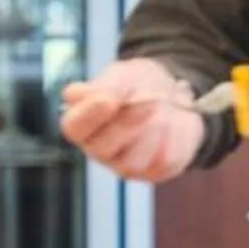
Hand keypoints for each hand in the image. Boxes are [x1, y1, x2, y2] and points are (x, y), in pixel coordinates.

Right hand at [59, 59, 204, 182]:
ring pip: (133, 162)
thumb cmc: (136, 85)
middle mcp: (99, 149)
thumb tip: (93, 95)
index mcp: (81, 123)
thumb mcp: (122, 76)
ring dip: (151, 131)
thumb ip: (109, 86)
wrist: (172, 94)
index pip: (75, 127)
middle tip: (149, 101)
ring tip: (161, 108)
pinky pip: (164, 161)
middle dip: (128, 122)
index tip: (110, 99)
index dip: (91, 114)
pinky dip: (173, 137)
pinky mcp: (156, 171)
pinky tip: (174, 121)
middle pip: (103, 148)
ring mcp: (126, 165)